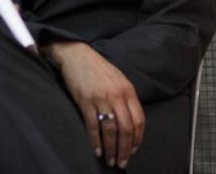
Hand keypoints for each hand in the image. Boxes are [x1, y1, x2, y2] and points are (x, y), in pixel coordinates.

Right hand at [44, 41, 144, 168]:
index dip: (137, 139)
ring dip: (111, 148)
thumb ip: (126, 98)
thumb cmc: (98, 68)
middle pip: (126, 129)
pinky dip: (96, 140)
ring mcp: (100, 99)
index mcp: (128, 91)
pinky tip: (97, 150)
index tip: (132, 150)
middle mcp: (116, 96)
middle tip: (121, 161)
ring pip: (110, 130)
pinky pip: (93, 125)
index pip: (139, 120)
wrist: (76, 55)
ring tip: (110, 160)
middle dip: (124, 149)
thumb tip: (130, 122)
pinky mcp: (85, 101)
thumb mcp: (118, 79)